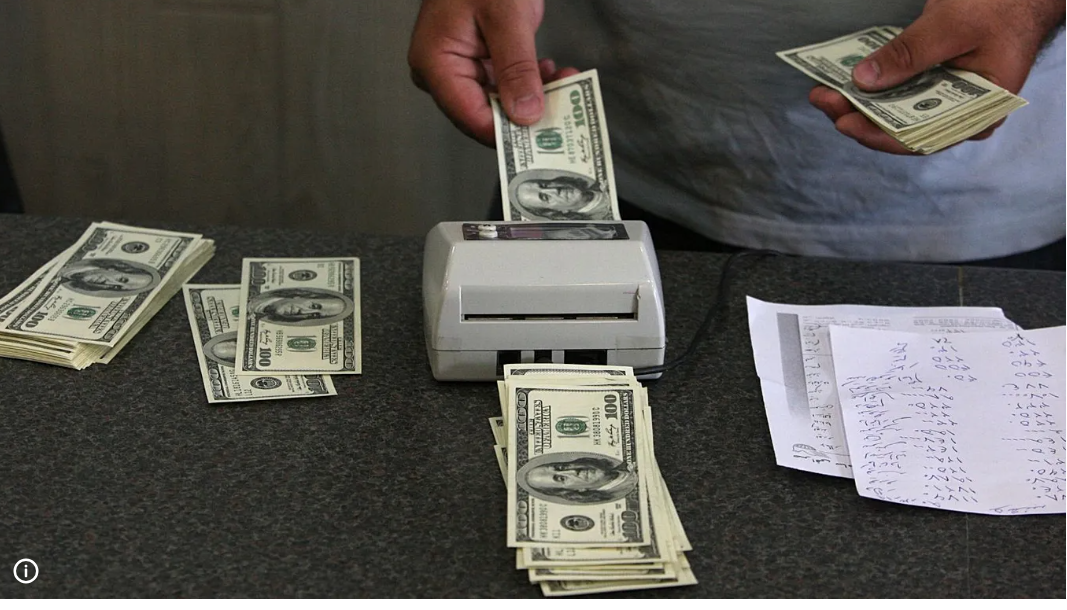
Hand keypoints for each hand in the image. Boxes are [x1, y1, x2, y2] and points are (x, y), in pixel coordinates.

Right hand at [408, 0, 579, 145]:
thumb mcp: (505, 17)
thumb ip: (516, 67)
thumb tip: (525, 115)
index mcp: (436, 64)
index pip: (471, 116)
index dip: (508, 133)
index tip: (544, 136)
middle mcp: (443, 73)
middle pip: (485, 115)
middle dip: (527, 115)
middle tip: (564, 111)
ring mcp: (461, 69)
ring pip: (500, 103)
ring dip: (535, 98)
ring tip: (565, 83)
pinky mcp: (479, 63)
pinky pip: (505, 86)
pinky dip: (531, 83)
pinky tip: (552, 73)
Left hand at [809, 0, 1065, 153]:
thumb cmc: (999, 7)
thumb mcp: (952, 26)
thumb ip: (910, 54)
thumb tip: (864, 80)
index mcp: (980, 111)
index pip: (924, 138)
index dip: (881, 136)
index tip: (847, 123)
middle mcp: (961, 114)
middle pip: (903, 129)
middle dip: (860, 117)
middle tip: (823, 100)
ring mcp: (946, 99)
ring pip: (896, 113)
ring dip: (859, 103)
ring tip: (824, 92)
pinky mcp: (932, 84)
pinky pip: (898, 93)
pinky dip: (872, 88)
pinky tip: (844, 82)